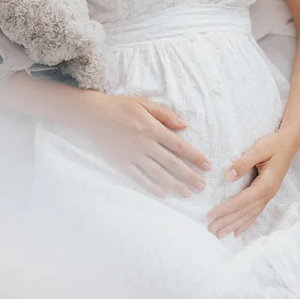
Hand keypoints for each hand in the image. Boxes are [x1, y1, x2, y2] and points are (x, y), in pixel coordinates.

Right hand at [81, 92, 210, 198]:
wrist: (92, 115)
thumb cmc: (119, 106)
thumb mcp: (143, 103)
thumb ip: (165, 114)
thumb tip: (184, 125)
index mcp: (152, 128)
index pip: (179, 145)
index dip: (194, 156)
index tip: (207, 165)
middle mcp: (145, 144)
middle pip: (172, 163)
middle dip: (189, 175)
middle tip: (202, 186)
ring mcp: (133, 156)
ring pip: (158, 174)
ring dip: (175, 185)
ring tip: (188, 193)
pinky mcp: (122, 163)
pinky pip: (139, 178)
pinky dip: (151, 187)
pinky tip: (163, 194)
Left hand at [207, 131, 295, 237]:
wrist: (289, 142)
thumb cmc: (274, 144)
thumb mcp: (259, 149)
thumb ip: (243, 163)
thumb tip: (228, 176)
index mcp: (266, 184)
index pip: (242, 201)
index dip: (226, 209)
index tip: (211, 215)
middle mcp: (268, 194)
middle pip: (245, 212)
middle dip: (227, 222)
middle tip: (211, 230)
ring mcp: (269, 195)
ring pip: (250, 215)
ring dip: (234, 225)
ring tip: (220, 234)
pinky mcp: (268, 193)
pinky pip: (256, 212)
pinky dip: (246, 223)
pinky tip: (238, 231)